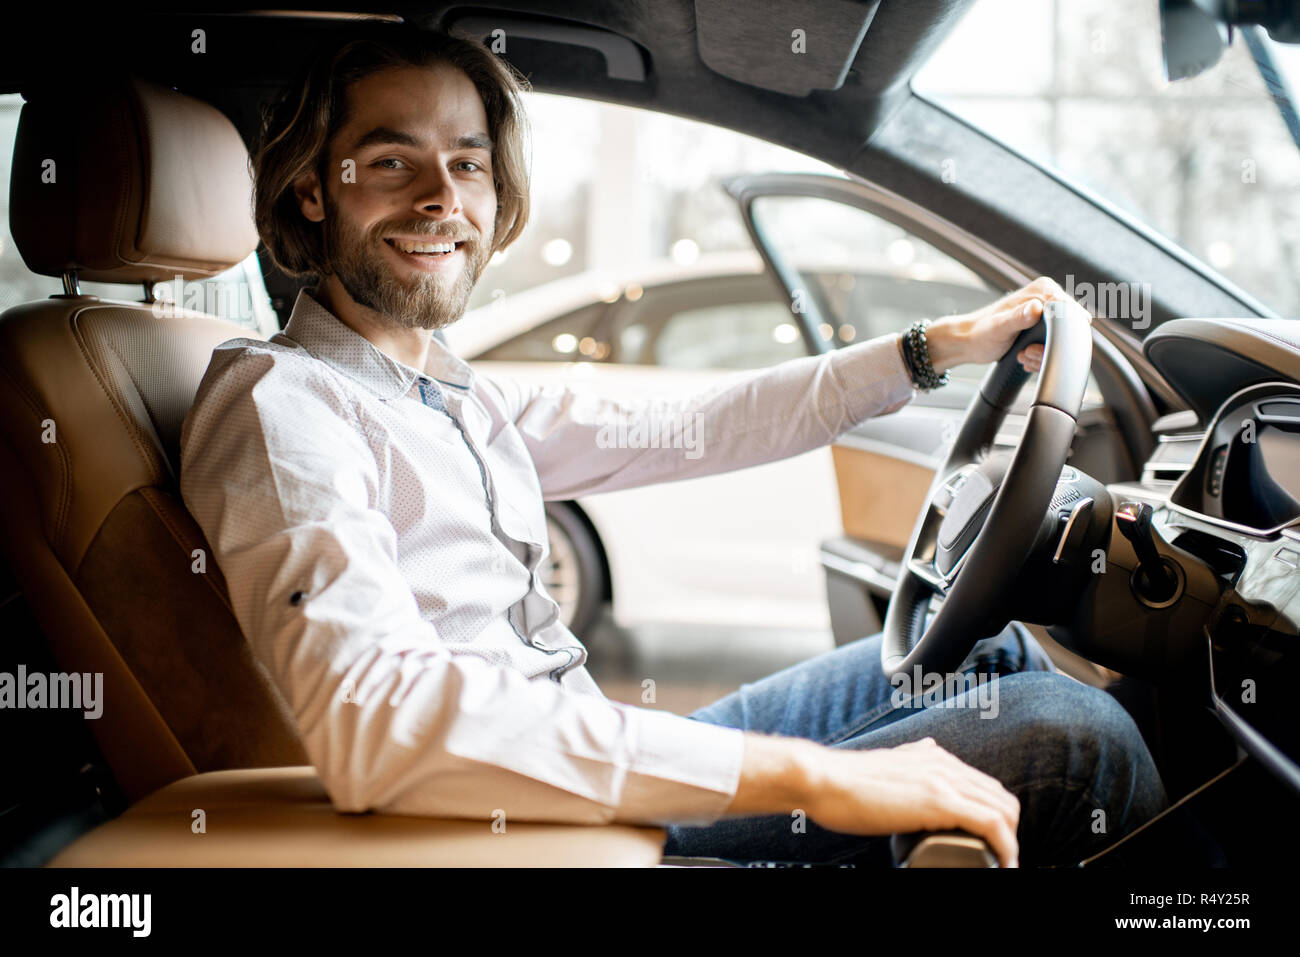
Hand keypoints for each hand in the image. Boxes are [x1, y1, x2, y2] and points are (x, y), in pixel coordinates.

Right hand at [804, 737, 1020, 866]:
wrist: (822, 780)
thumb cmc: (844, 780)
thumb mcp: (886, 762)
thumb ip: (910, 758)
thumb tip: (925, 751)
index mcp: (933, 756)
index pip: (984, 785)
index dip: (994, 815)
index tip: (990, 841)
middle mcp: (944, 763)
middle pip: (1000, 796)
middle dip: (1008, 829)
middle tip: (998, 857)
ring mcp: (943, 780)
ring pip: (1004, 809)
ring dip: (1010, 841)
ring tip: (1001, 863)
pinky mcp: (940, 801)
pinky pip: (993, 824)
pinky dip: (1005, 846)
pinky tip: (1001, 862)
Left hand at [924, 276, 1093, 374]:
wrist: (969, 342)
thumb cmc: (980, 333)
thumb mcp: (999, 327)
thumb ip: (1017, 317)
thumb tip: (1036, 308)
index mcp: (1043, 290)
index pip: (1071, 312)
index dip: (1059, 335)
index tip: (1035, 347)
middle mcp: (1049, 298)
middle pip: (1071, 330)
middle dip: (1050, 348)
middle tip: (1027, 353)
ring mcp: (1048, 313)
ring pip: (1064, 342)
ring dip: (1044, 356)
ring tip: (1023, 355)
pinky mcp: (1045, 327)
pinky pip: (1056, 347)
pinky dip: (1042, 357)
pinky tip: (1026, 357)